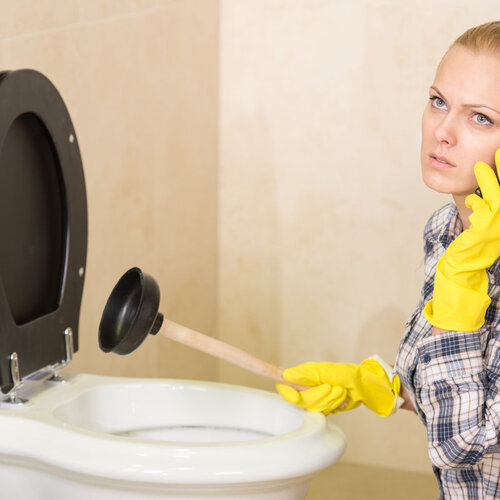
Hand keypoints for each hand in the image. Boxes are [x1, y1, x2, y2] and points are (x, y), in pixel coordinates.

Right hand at [276, 356, 400, 416]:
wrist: (367, 384)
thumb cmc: (348, 374)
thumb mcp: (326, 371)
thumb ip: (305, 374)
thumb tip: (285, 375)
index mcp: (305, 375)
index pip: (286, 386)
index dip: (288, 393)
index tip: (295, 397)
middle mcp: (308, 386)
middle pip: (301, 400)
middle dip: (318, 396)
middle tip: (332, 388)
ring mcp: (317, 397)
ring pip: (313, 408)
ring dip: (330, 400)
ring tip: (341, 391)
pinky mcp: (326, 406)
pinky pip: (324, 412)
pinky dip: (334, 406)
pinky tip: (342, 399)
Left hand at [424, 152, 499, 330]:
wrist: (466, 264)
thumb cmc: (476, 240)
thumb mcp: (486, 219)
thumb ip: (490, 200)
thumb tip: (487, 172)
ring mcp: (498, 225)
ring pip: (496, 196)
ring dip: (488, 179)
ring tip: (480, 166)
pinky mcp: (484, 228)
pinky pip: (480, 207)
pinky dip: (474, 200)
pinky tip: (471, 198)